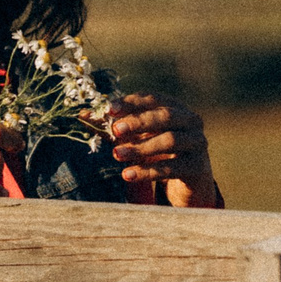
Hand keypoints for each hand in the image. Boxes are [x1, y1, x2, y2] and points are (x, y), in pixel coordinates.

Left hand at [108, 93, 220, 207]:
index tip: (109, 109)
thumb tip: (83, 116)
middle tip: (116, 130)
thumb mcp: (136, 138)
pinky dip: (148, 171)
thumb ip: (114, 127)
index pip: (153, 98)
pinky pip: (173, 167)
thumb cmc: (158, 153)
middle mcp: (190, 121)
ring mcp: (197, 142)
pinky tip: (128, 175)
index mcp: (174, 107)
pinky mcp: (197, 167)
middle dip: (138, 122)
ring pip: (170, 140)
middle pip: (165, 116)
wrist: (186, 183)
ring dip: (141, 147)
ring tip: (117, 155)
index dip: (131, 102)